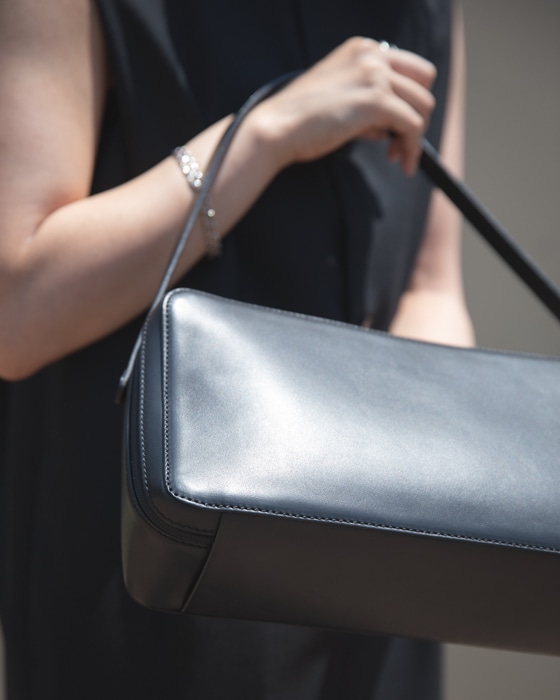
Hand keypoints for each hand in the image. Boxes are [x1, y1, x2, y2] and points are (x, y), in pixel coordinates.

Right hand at [254, 37, 436, 174]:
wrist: (275, 127)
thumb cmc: (299, 120)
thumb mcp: (338, 99)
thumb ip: (366, 102)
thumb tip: (390, 127)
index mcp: (362, 49)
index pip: (411, 68)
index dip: (409, 99)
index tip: (396, 127)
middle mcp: (372, 55)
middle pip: (424, 82)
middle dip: (418, 114)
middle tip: (400, 143)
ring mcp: (375, 76)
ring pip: (423, 106)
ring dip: (415, 136)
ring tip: (397, 158)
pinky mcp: (376, 102)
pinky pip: (413, 127)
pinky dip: (412, 148)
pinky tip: (401, 163)